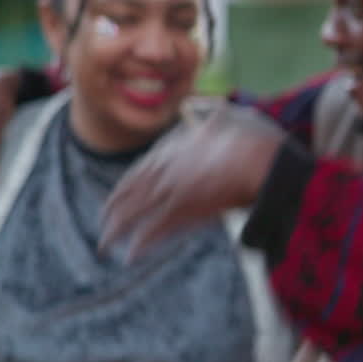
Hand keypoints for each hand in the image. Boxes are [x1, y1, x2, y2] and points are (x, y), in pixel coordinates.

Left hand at [100, 106, 284, 257]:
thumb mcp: (228, 118)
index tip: (114, 198)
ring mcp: (170, 190)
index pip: (138, 171)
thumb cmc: (250, 140)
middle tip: (103, 222)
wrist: (259, 161)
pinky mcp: (182, 211)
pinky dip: (140, 245)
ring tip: (104, 245)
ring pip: (132, 213)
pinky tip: (130, 256)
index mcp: (172, 150)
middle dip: (112, 210)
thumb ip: (213, 113)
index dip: (123, 188)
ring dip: (116, 231)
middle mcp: (164, 170)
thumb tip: (214, 104)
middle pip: (129, 193)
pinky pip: (153, 231)